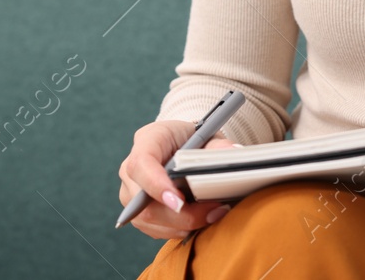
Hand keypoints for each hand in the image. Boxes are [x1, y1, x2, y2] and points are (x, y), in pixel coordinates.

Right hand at [119, 119, 243, 240]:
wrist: (182, 146)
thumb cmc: (192, 139)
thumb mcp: (208, 135)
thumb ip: (219, 146)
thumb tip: (234, 153)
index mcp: (146, 141)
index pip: (141, 164)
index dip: (157, 185)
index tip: (179, 201)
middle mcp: (130, 170)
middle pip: (144, 202)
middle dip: (181, 214)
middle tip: (213, 211)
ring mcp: (130, 194)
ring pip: (149, 221)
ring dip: (183, 224)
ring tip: (213, 215)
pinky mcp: (138, 213)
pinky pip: (155, 229)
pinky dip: (180, 229)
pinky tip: (200, 219)